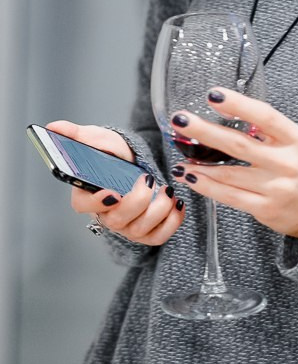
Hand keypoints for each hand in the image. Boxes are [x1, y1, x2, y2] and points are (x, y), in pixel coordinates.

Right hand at [47, 120, 185, 245]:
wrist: (137, 163)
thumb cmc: (114, 155)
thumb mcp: (98, 139)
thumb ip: (76, 134)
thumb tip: (54, 126)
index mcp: (89, 194)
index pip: (85, 206)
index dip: (97, 202)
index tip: (113, 192)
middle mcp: (107, 214)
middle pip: (117, 220)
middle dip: (137, 201)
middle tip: (148, 179)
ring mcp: (126, 226)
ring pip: (139, 230)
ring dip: (158, 210)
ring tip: (167, 189)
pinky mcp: (146, 232)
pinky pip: (158, 236)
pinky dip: (172, 223)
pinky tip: (177, 204)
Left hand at [170, 88, 297, 240]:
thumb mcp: (294, 144)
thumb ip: (267, 131)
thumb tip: (227, 113)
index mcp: (294, 139)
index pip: (265, 116)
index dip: (238, 104)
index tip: (213, 95)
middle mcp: (286, 162)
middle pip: (239, 144)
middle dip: (205, 131)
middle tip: (181, 120)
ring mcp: (275, 187)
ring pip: (229, 174)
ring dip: (199, 164)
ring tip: (179, 155)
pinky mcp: (265, 208)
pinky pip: (229, 196)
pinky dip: (207, 186)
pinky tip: (191, 177)